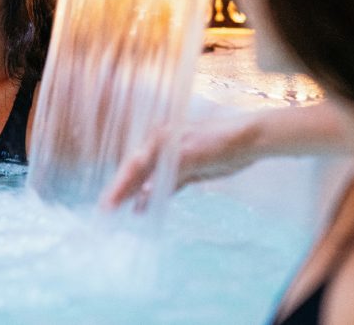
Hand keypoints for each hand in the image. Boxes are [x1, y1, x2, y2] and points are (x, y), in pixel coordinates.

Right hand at [100, 110, 262, 209]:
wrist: (248, 140)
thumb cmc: (220, 142)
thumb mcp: (193, 154)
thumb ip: (169, 171)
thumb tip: (145, 191)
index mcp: (160, 140)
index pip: (133, 165)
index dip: (118, 186)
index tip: (106, 204)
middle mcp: (163, 148)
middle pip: (136, 172)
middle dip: (121, 191)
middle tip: (105, 212)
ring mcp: (175, 159)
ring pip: (148, 180)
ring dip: (135, 196)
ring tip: (119, 214)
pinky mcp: (187, 170)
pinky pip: (164, 185)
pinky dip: (154, 197)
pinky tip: (143, 210)